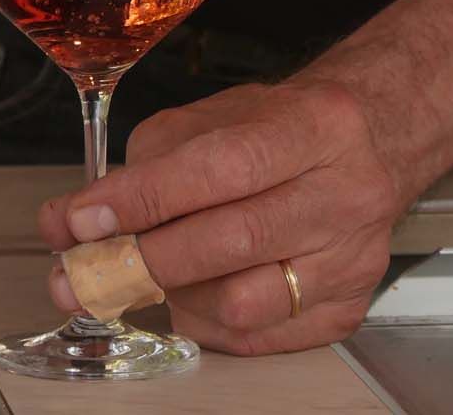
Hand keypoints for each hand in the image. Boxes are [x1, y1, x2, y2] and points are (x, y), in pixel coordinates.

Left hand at [38, 77, 403, 354]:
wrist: (374, 144)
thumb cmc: (285, 128)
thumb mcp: (219, 114)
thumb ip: (149, 161)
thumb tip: (79, 221)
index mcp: (314, 125)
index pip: (219, 167)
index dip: (142, 198)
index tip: (79, 219)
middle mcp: (344, 192)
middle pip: (232, 240)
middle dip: (143, 259)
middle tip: (85, 270)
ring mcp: (352, 257)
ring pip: (242, 302)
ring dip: (177, 294)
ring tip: (159, 270)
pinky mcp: (348, 308)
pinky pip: (258, 338)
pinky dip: (208, 322)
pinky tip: (198, 291)